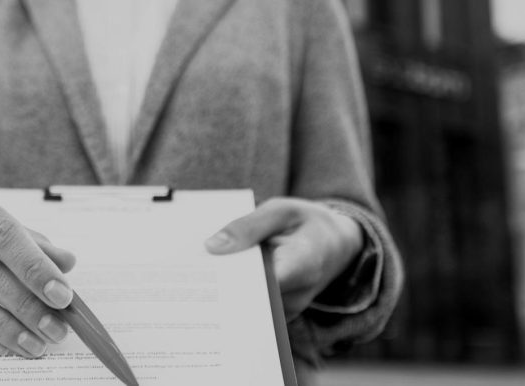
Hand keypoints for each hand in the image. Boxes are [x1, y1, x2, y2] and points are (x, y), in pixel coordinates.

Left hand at [204, 198, 362, 318]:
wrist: (337, 244)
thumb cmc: (307, 223)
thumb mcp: (280, 211)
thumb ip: (248, 227)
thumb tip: (212, 246)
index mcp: (303, 263)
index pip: (261, 283)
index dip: (229, 281)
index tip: (201, 273)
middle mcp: (298, 294)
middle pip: (250, 299)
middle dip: (219, 285)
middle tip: (187, 271)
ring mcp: (290, 308)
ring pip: (248, 306)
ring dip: (224, 290)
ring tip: (198, 271)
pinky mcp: (281, 313)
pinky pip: (252, 307)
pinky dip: (234, 292)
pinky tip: (217, 277)